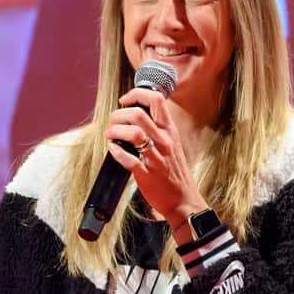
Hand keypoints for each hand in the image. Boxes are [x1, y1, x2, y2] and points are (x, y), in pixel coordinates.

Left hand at [105, 87, 207, 230]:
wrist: (183, 199)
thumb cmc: (174, 171)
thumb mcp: (172, 143)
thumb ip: (158, 128)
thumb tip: (136, 114)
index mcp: (170, 130)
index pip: (156, 100)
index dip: (137, 94)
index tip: (125, 100)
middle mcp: (164, 140)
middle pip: (138, 114)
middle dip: (118, 114)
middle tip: (113, 122)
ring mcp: (156, 157)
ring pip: (133, 133)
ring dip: (115, 131)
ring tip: (110, 135)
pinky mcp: (146, 174)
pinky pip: (129, 159)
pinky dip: (116, 152)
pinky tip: (113, 150)